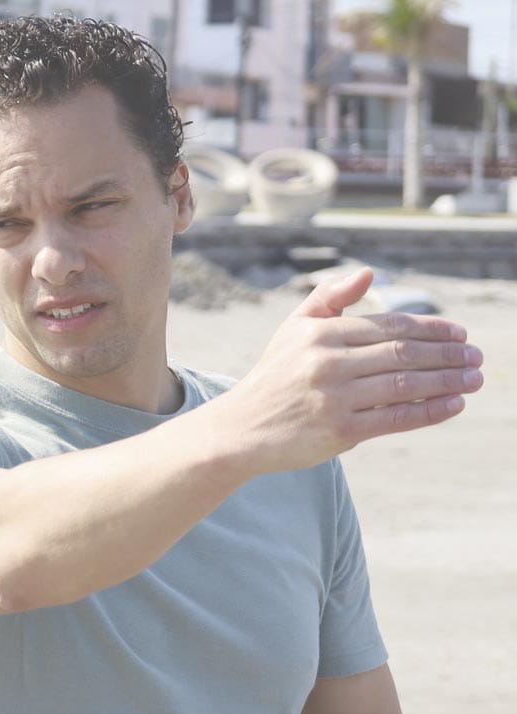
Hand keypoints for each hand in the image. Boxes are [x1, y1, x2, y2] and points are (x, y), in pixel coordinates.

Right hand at [228, 267, 483, 472]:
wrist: (243, 427)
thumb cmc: (274, 375)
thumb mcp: (293, 328)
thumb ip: (329, 298)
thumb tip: (369, 274)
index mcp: (321, 333)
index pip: (389, 326)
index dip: (430, 328)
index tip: (459, 333)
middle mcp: (328, 362)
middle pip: (403, 354)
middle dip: (447, 354)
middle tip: (477, 356)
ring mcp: (335, 398)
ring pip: (405, 385)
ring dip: (447, 381)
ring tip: (474, 378)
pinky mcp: (340, 431)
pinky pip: (396, 418)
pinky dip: (430, 411)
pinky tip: (453, 404)